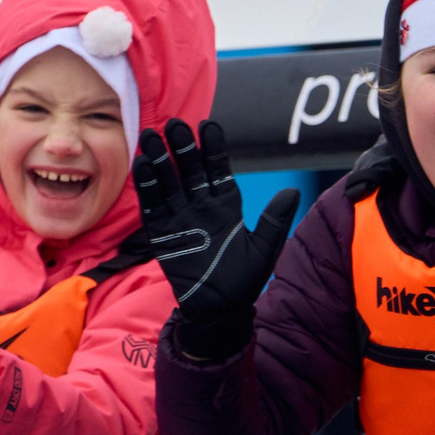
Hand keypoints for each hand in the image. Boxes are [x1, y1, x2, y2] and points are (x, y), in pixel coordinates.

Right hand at [134, 119, 298, 353]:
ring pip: (168, 182)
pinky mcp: (161, 234)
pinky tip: (141, 165)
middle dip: (182, 147)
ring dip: (159, 160)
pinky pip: (152, 206)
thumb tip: (293, 190)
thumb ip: (275, 220)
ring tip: (150, 136)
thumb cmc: (244, 281)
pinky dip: (147, 187)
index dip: (213, 148)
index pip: (218, 168)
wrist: (219, 310)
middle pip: (189, 170)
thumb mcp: (264, 248)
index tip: (208, 125)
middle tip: (174, 124)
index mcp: (227, 204)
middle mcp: (201, 206)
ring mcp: (179, 218)